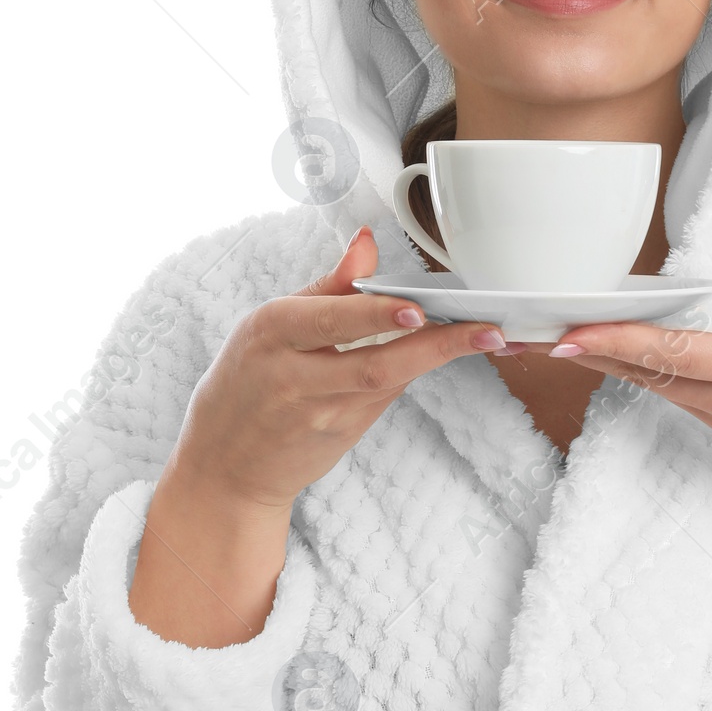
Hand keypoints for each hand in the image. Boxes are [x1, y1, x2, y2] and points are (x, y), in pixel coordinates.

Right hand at [166, 224, 507, 513]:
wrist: (225, 467)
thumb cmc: (244, 385)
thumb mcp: (269, 326)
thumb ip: (327, 287)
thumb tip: (367, 243)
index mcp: (271, 334)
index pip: (331, 320)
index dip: (375, 315)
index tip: (417, 307)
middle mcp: (294, 377)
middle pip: (373, 363)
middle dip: (436, 346)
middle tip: (485, 331)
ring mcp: (321, 415)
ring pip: (388, 383)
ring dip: (439, 359)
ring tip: (486, 337)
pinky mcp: (343, 436)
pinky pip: (386, 397)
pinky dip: (416, 372)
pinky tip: (447, 352)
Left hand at [549, 238, 711, 699]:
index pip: (674, 352)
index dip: (615, 341)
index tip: (566, 333)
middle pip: (645, 370)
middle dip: (585, 349)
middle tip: (527, 330)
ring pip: (652, 382)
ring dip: (603, 357)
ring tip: (553, 331)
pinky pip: (672, 391)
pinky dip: (637, 368)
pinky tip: (613, 348)